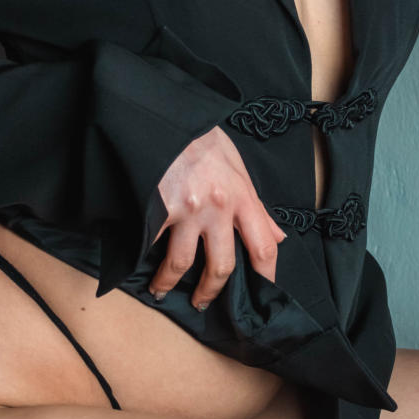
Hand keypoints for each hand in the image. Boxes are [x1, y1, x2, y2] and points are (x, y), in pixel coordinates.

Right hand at [149, 124, 287, 310]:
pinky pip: (153, 245)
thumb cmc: (199, 135)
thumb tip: (278, 235)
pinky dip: (145, 259)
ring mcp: (187, 211)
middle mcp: (218, 207)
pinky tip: (140, 264)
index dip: (266, 276)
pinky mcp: (158, 209)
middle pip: (221, 266)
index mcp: (241, 195)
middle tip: (202, 303)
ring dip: (169, 284)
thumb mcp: (236, 163)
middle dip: (211, 292)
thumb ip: (255, 203)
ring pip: (181, 264)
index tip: (262, 294)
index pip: (263, 246)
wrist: (163, 115)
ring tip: (161, 291)